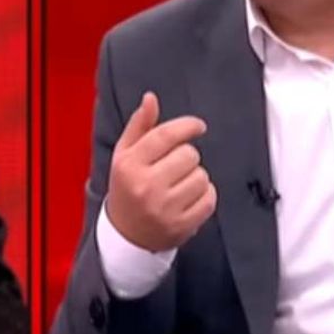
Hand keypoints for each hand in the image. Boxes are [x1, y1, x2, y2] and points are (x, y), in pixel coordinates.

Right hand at [104, 91, 215, 251]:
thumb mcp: (125, 155)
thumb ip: (140, 125)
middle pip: (188, 155)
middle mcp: (145, 186)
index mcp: (129, 165)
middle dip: (186, 157)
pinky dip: (205, 195)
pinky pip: (209, 199)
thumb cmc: (127, 188)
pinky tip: (190, 198)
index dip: (187, 126)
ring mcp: (164, 208)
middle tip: (174, 167)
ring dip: (196, 177)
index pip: (165, 135)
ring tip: (180, 184)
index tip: (198, 126)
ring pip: (201, 176)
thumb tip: (150, 98)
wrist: (126, 235)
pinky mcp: (181, 226)